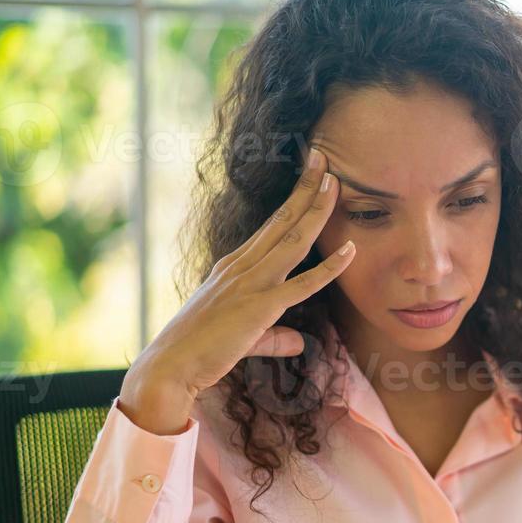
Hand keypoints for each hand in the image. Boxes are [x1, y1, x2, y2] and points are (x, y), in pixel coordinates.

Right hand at [120, 147, 355, 434]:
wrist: (171, 365)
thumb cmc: (200, 352)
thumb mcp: (244, 337)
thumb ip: (275, 336)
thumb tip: (298, 342)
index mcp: (234, 266)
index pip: (270, 225)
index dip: (293, 199)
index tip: (311, 175)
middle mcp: (242, 266)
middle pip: (282, 220)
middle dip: (305, 187)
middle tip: (323, 156)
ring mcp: (251, 284)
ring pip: (293, 240)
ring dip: (316, 211)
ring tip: (335, 183)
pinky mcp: (260, 308)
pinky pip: (302, 284)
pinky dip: (329, 268)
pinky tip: (350, 251)